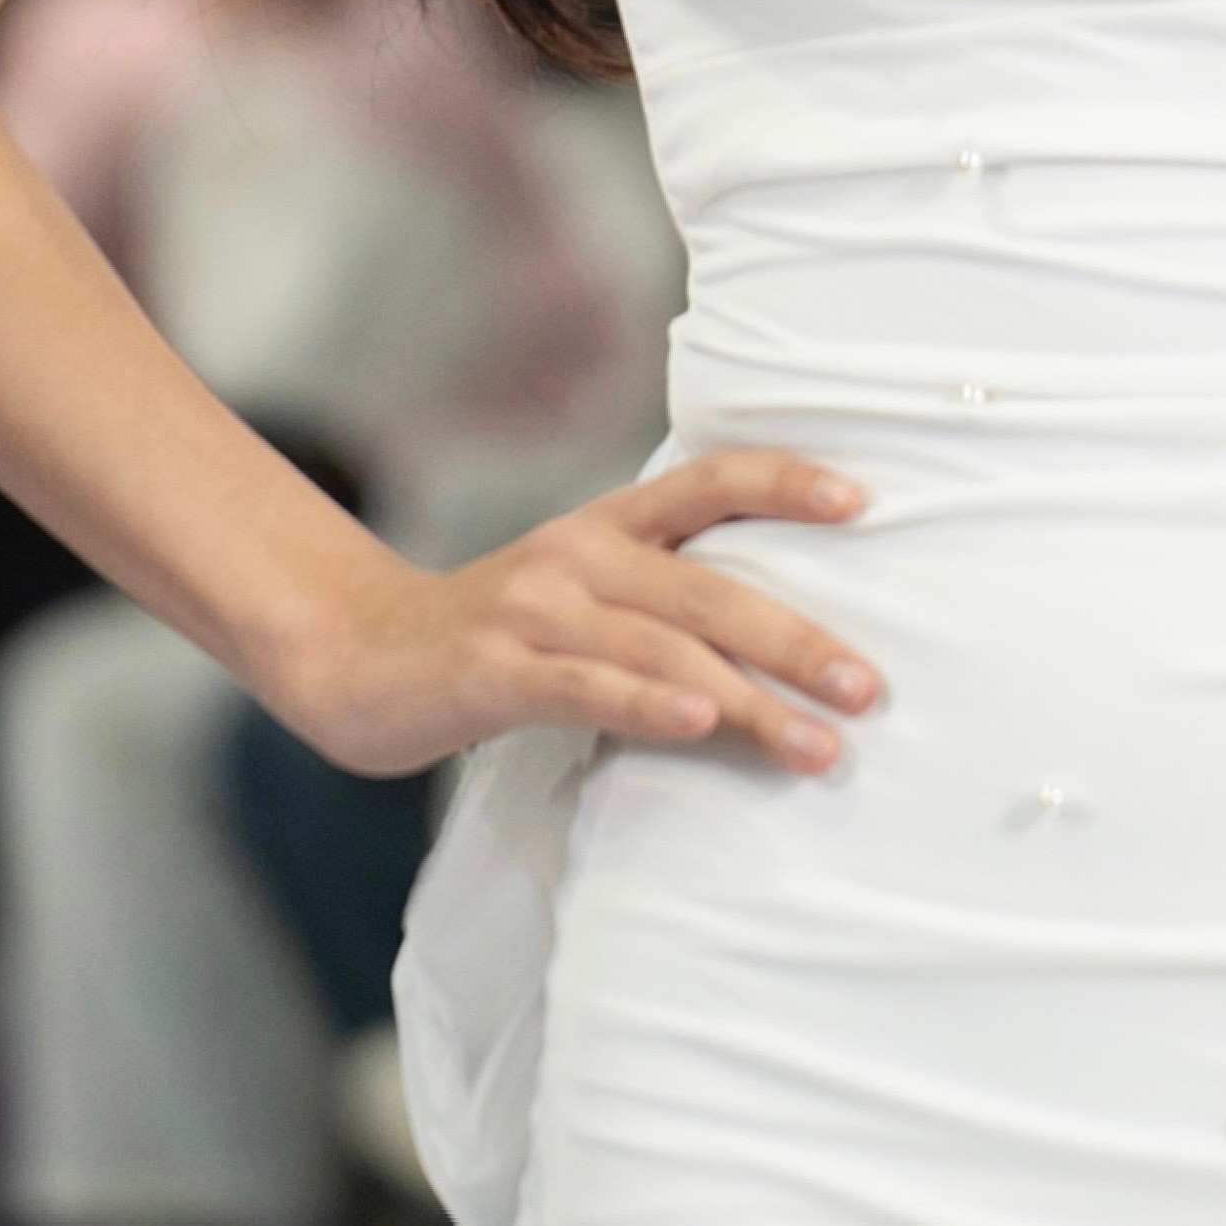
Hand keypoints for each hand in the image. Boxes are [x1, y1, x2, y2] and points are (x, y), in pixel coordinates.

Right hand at [273, 448, 878, 779]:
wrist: (355, 658)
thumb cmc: (493, 639)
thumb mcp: (579, 598)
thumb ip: (659, 602)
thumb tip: (781, 641)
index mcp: (607, 527)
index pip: (709, 482)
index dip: (784, 482)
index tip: (863, 499)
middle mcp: (579, 555)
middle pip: (711, 585)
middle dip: (800, 638)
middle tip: (870, 686)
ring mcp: (536, 609)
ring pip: (665, 645)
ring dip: (751, 698)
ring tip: (820, 744)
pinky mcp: (496, 669)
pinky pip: (588, 686)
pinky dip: (651, 700)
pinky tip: (703, 720)